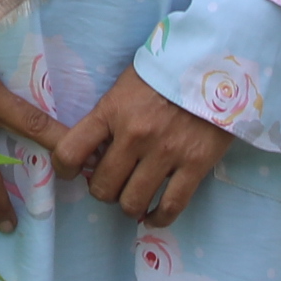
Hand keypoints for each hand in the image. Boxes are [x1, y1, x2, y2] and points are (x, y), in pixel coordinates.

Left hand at [53, 69, 235, 225]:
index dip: (64, 169)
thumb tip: (94, 148)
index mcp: (112, 111)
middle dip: (103, 190)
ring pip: (133, 202)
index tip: (70, 173)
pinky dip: (158, 218)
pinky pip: (170, 206)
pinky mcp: (195, 164)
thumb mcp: (127, 84)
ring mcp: (166, 152)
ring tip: (133, 198)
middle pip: (102, 186)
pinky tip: (153, 215)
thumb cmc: (167, 72)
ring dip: (129, 205)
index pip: (71, 151)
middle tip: (113, 184)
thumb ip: (109, 114)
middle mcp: (135, 135)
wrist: (216, 63)